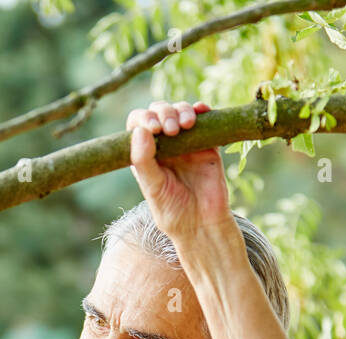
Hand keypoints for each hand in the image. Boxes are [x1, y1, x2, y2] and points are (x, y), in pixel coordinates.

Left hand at [127, 100, 232, 240]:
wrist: (203, 223)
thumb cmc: (173, 211)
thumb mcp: (153, 189)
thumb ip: (143, 161)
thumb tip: (140, 130)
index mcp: (146, 155)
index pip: (138, 125)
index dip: (143, 118)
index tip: (153, 128)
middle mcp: (165, 145)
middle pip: (159, 111)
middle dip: (163, 112)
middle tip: (170, 129)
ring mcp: (186, 142)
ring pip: (180, 111)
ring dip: (182, 110)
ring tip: (186, 125)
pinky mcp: (207, 143)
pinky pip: (204, 119)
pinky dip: (201, 109)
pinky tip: (200, 111)